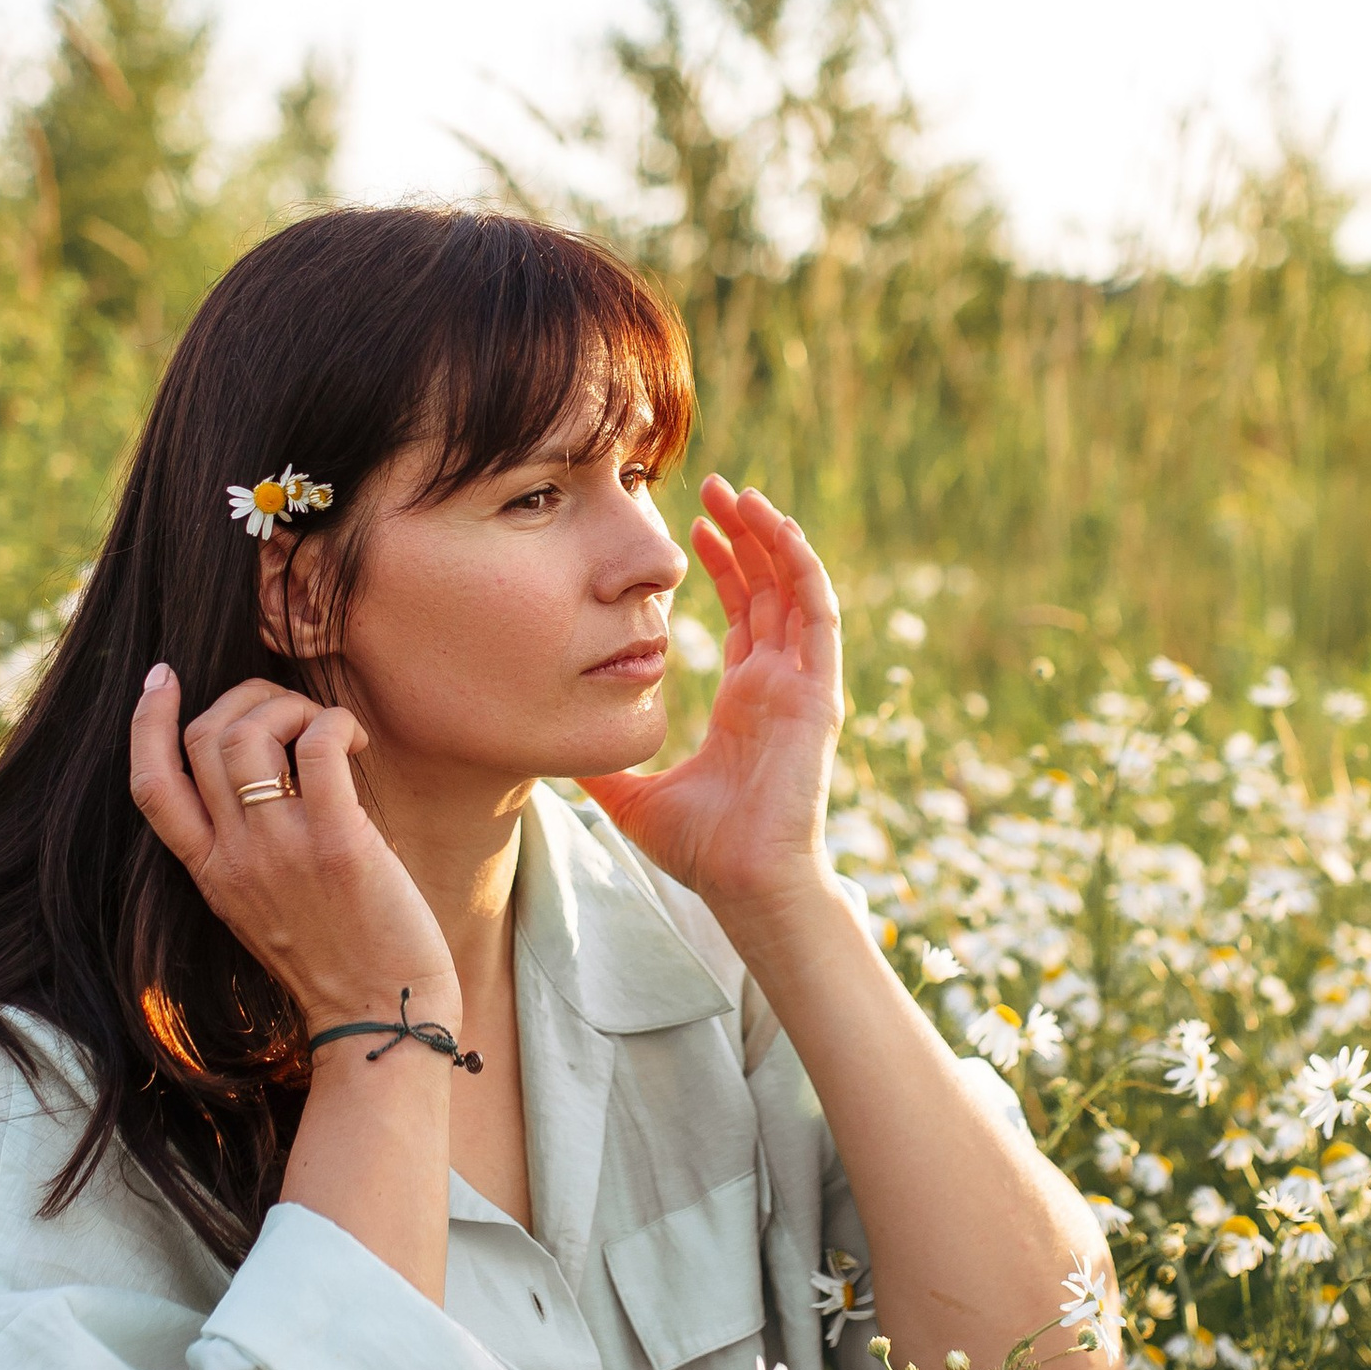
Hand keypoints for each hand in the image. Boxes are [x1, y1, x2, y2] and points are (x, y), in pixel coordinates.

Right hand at [128, 668, 458, 1036]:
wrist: (380, 1017)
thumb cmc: (337, 955)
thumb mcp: (261, 904)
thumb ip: (247, 846)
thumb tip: (266, 771)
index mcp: (209, 871)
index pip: (149, 785)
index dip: (146, 720)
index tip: (164, 675)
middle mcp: (233, 857)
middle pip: (201, 737)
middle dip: (245, 697)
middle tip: (292, 712)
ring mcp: (280, 850)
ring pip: (250, 731)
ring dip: (291, 705)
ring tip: (328, 729)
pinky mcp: (336, 845)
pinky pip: (318, 747)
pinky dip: (336, 723)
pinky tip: (357, 740)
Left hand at [576, 479, 841, 917]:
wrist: (745, 884)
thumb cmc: (703, 850)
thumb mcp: (634, 794)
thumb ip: (603, 766)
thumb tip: (552, 750)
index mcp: (746, 700)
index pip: (743, 614)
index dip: (722, 565)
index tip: (690, 526)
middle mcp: (778, 683)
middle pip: (768, 588)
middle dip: (742, 534)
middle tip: (711, 485)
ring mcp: (801, 685)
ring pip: (794, 589)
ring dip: (770, 536)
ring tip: (737, 493)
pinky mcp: (818, 692)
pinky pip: (817, 616)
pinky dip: (801, 568)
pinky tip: (776, 529)